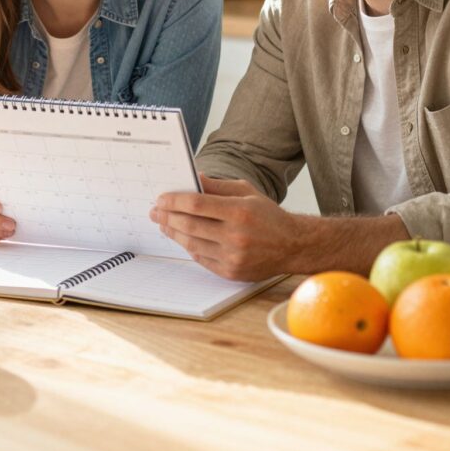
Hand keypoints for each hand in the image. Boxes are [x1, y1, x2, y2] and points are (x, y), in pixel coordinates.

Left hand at [150, 174, 306, 279]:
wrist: (293, 246)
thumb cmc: (269, 216)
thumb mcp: (247, 192)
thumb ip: (218, 187)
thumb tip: (194, 178)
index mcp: (239, 211)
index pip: (197, 204)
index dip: (174, 201)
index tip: (161, 198)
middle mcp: (235, 236)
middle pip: (189, 225)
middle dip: (168, 217)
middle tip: (156, 211)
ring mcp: (233, 257)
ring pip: (192, 243)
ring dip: (174, 233)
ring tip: (165, 224)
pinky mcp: (231, 272)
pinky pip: (201, 258)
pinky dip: (189, 247)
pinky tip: (183, 238)